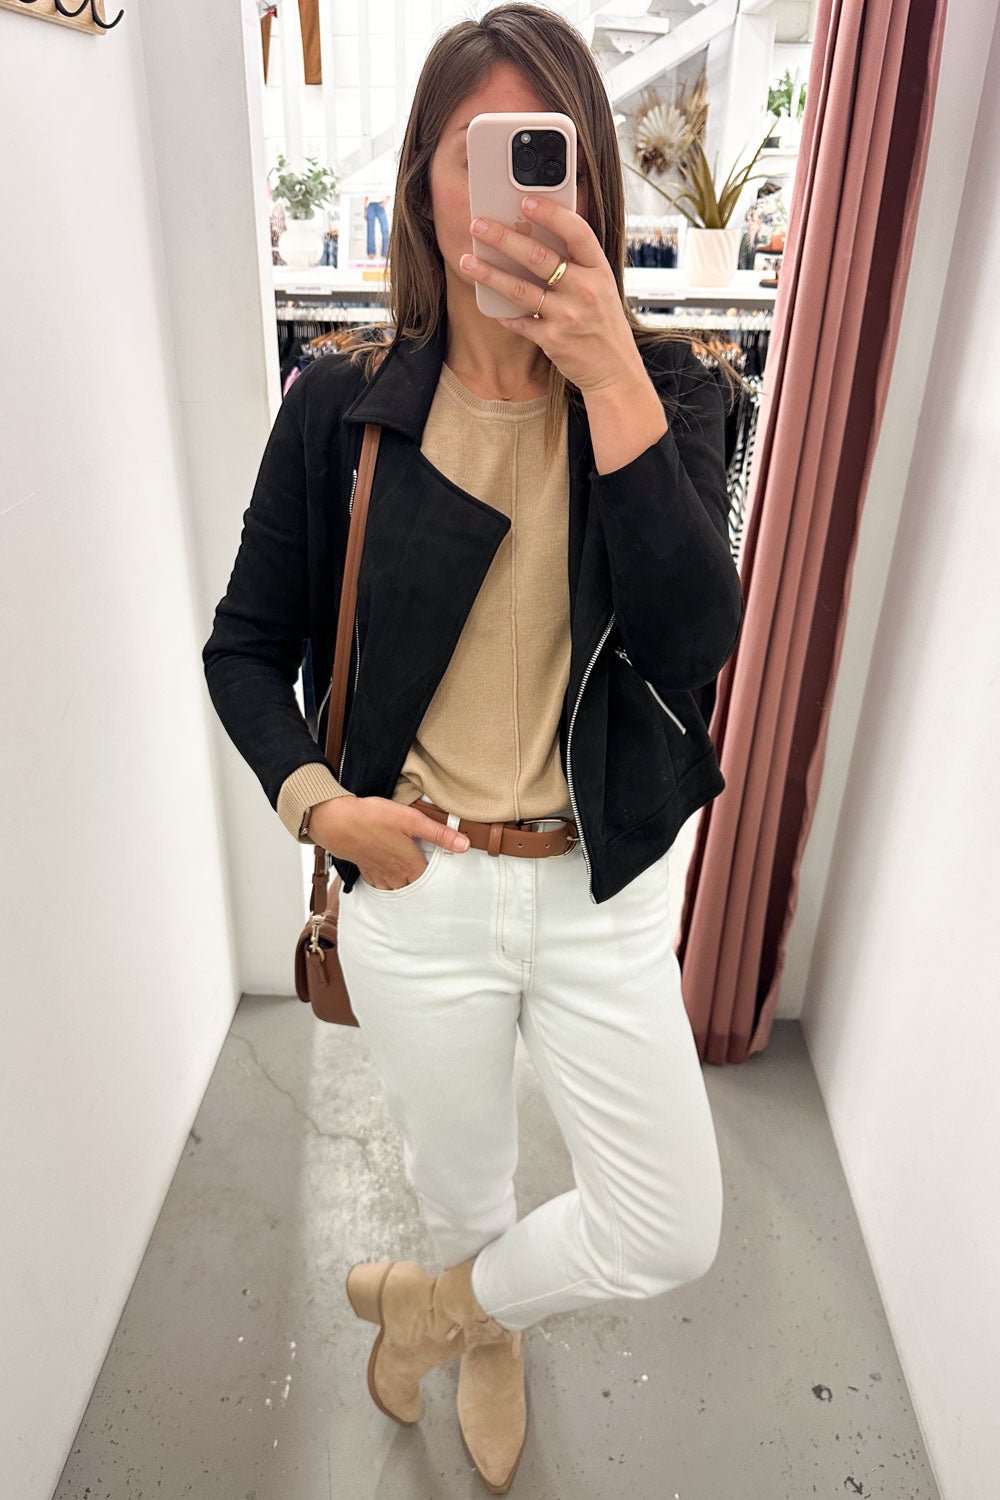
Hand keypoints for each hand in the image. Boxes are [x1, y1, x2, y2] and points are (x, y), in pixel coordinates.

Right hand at [309, 795, 469, 890]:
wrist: (336, 822)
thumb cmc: (373, 818)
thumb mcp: (412, 820)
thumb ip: (439, 834)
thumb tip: (465, 844)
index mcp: (410, 865)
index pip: (431, 879)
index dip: (438, 875)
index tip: (445, 871)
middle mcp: (395, 875)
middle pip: (415, 887)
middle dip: (422, 882)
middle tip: (429, 875)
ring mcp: (379, 875)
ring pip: (397, 889)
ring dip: (405, 885)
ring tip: (411, 877)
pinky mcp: (366, 870)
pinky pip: (380, 884)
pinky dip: (387, 883)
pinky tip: (388, 875)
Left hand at [460, 195, 646, 395]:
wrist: (615, 368)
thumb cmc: (603, 322)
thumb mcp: (601, 286)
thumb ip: (576, 263)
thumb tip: (534, 235)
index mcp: (599, 269)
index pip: (576, 232)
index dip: (550, 214)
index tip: (525, 201)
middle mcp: (585, 289)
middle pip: (538, 256)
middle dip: (503, 238)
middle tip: (478, 225)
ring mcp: (568, 316)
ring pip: (520, 289)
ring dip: (490, 274)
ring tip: (467, 261)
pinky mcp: (553, 340)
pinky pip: (520, 322)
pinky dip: (503, 314)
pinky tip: (488, 304)